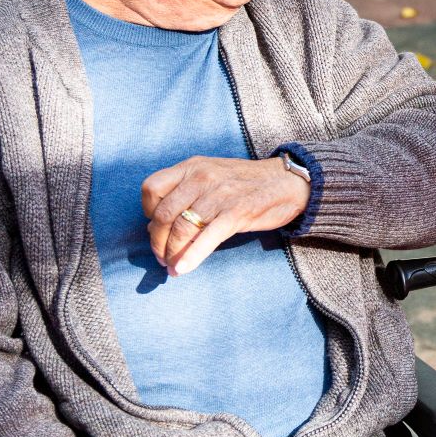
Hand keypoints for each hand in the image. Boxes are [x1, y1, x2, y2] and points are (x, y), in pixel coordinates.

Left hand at [141, 156, 310, 275]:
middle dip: (157, 241)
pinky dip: (191, 257)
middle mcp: (202, 177)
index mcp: (193, 166)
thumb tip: (155, 224)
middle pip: (163, 213)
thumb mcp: (212, 175)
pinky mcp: (237, 213)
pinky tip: (183, 269)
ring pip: (182, 228)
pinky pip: (207, 238)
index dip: (147, 211)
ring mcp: (220, 194)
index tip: (155, 226)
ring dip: (172, 252)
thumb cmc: (246, 182)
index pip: (152, 188)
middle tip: (161, 257)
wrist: (287, 182)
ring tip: (172, 266)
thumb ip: (186, 192)